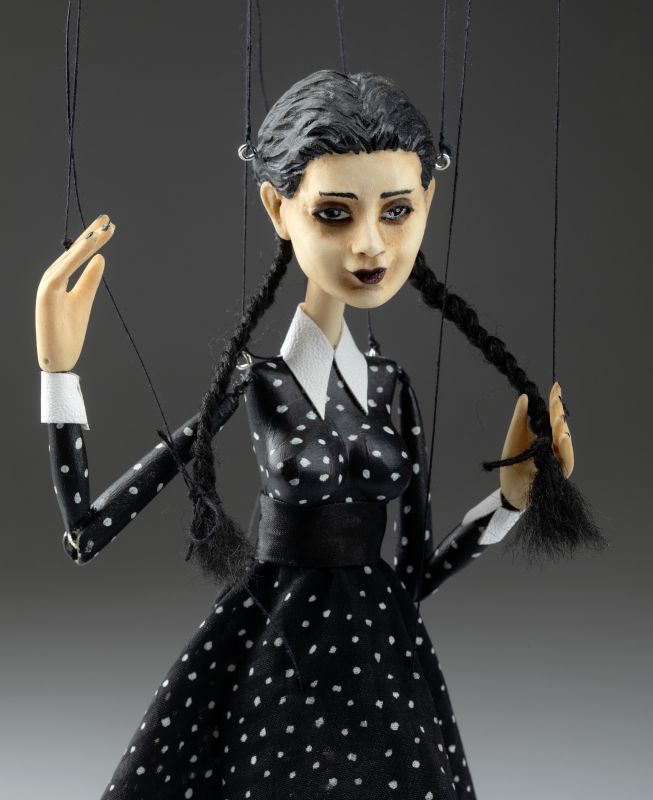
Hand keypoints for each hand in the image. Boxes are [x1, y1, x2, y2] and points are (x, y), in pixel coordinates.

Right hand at [35, 214, 115, 371]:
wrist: (58, 359)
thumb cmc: (68, 333)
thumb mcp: (84, 300)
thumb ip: (90, 279)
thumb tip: (101, 258)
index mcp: (58, 279)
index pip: (77, 254)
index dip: (92, 239)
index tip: (107, 225)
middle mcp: (51, 278)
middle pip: (74, 251)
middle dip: (91, 234)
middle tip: (108, 218)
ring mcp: (47, 284)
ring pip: (70, 258)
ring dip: (87, 242)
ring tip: (103, 228)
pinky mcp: (47, 294)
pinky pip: (65, 270)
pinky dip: (77, 257)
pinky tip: (91, 247)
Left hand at [499, 382, 573, 509]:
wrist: (510, 491)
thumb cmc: (512, 465)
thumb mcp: (514, 438)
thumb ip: (520, 419)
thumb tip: (524, 396)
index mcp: (545, 435)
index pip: (552, 416)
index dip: (555, 401)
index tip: (557, 386)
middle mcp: (554, 445)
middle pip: (560, 427)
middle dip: (558, 413)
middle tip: (555, 400)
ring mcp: (558, 459)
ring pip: (564, 442)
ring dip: (561, 430)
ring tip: (558, 419)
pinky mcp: (559, 473)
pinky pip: (565, 460)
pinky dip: (565, 450)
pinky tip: (563, 438)